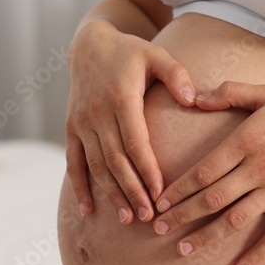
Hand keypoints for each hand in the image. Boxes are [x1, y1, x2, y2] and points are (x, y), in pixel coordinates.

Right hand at [65, 20, 196, 224]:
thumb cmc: (131, 53)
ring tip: (128, 219)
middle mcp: (97, 113)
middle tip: (149, 216)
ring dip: (111, 194)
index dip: (147, 169)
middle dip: (132, 191)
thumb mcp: (156, 54)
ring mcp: (81, 123)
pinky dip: (80, 187)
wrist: (89, 46)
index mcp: (121, 97)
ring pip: (96, 166)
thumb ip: (176, 74)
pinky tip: (88, 210)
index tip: (161, 193)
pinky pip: (73, 162)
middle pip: (115, 160)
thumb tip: (193, 100)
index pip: (135, 141)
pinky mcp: (71, 128)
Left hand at [152, 81, 264, 264]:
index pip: (204, 170)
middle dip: (182, 216)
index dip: (179, 188)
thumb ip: (230, 93)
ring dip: (205, 237)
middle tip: (157, 229)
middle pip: (212, 198)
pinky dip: (256, 256)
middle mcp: (260, 168)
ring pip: (235, 220)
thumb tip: (196, 96)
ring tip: (182, 250)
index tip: (159, 201)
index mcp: (248, 139)